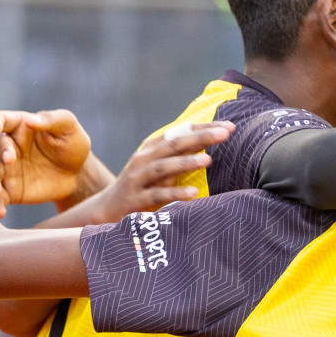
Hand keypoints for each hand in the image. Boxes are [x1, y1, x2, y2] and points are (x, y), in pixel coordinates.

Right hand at [0, 109, 92, 217]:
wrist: (78, 174)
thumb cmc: (71, 143)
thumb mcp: (68, 126)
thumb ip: (51, 120)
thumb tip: (30, 120)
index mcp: (19, 126)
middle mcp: (9, 148)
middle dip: (1, 151)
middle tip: (11, 158)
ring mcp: (7, 170)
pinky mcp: (11, 191)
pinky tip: (1, 211)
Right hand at [83, 122, 235, 219]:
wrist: (105, 210)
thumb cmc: (141, 186)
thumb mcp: (161, 169)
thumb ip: (180, 156)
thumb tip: (210, 144)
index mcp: (152, 148)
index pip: (180, 132)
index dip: (204, 128)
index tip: (230, 126)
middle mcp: (144, 159)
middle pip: (174, 144)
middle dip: (201, 137)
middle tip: (225, 134)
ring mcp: (138, 178)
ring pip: (163, 167)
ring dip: (186, 162)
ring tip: (208, 160)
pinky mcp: (134, 199)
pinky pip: (157, 195)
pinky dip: (175, 193)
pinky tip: (193, 193)